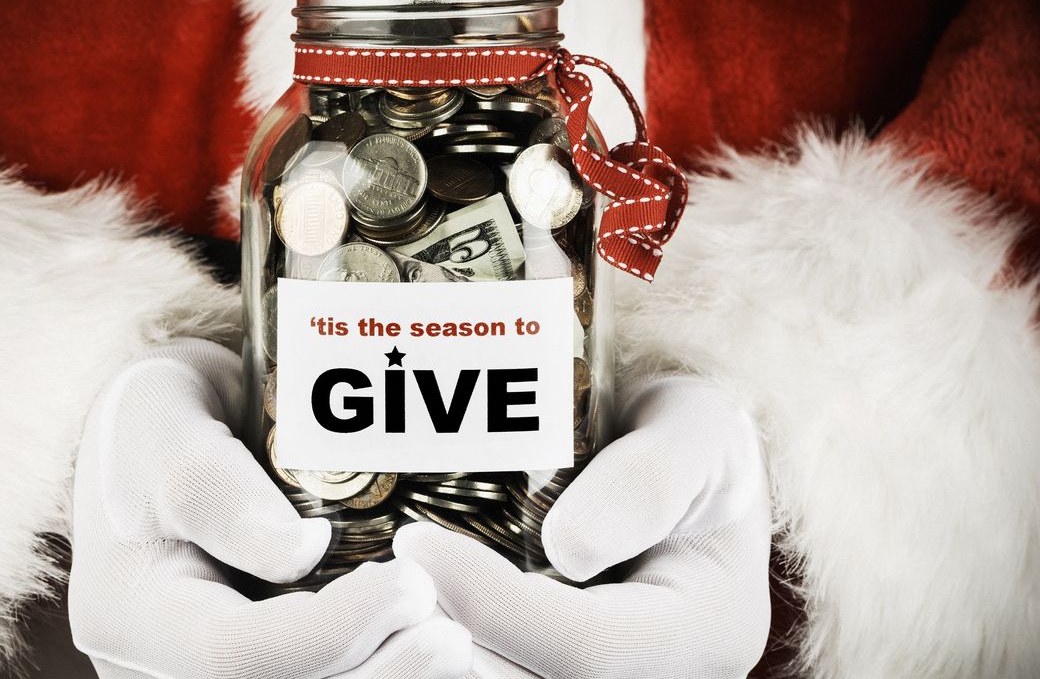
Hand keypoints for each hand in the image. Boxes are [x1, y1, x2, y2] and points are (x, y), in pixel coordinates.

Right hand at [69, 339, 472, 678]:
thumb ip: (216, 489)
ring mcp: (204, 673)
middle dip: (376, 676)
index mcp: (131, 615)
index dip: (329, 632)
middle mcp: (161, 667)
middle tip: (452, 632)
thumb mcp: (164, 428)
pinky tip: (428, 646)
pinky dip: (377, 667)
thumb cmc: (155, 423)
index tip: (412, 583)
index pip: (231, 656)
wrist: (151, 447)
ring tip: (453, 641)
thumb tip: (301, 553)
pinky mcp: (256, 667)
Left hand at [394, 376, 770, 677]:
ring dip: (437, 649)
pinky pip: (497, 669)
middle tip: (381, 572)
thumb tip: (567, 549)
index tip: (416, 543)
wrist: (688, 465)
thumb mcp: (695, 429)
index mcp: (701, 632)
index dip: (492, 605)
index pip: (586, 650)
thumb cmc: (690, 437)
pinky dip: (448, 646)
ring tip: (387, 584)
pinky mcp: (553, 668)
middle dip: (448, 638)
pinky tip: (408, 601)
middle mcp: (656, 678)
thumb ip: (649, 480)